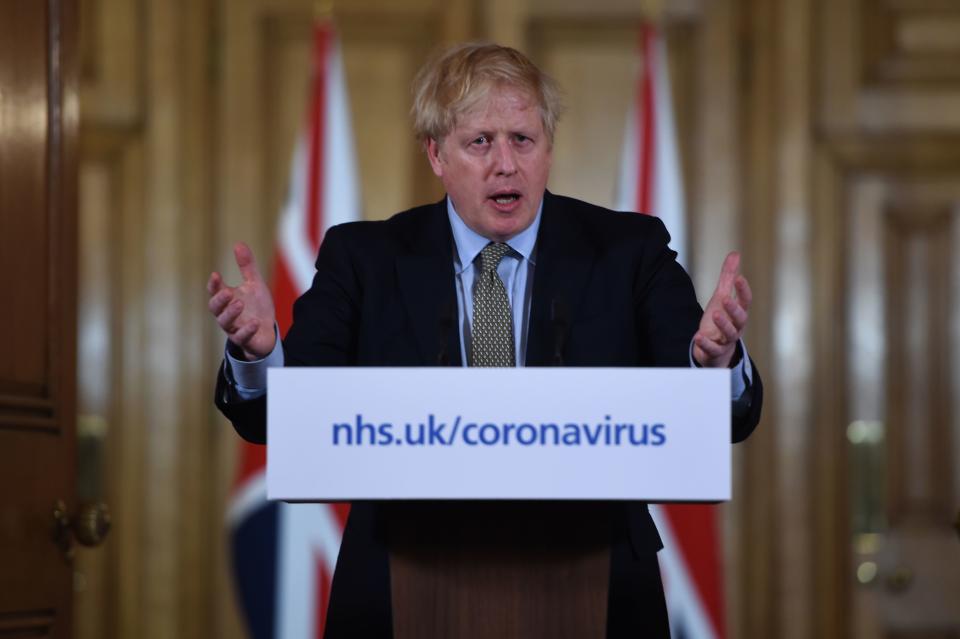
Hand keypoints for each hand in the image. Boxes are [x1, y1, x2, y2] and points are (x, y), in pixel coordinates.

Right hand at [207, 242, 276, 360]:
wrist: (267, 332)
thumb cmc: (256, 307)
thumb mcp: (254, 285)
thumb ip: (247, 267)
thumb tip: (238, 243)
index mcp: (227, 299)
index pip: (215, 291)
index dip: (214, 284)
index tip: (216, 275)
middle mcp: (226, 313)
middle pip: (215, 308)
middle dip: (220, 300)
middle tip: (228, 292)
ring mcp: (234, 328)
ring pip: (225, 322)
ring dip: (230, 313)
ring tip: (239, 303)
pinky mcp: (244, 340)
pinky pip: (241, 337)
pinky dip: (246, 330)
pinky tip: (254, 322)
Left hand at [693, 251, 751, 367]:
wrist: (715, 348)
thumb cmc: (722, 318)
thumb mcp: (722, 296)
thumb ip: (728, 277)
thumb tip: (735, 254)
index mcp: (739, 312)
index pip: (746, 301)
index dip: (743, 290)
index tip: (739, 277)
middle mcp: (736, 326)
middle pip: (740, 318)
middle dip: (734, 308)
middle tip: (725, 298)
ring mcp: (726, 339)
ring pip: (730, 333)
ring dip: (723, 324)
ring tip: (714, 314)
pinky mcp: (715, 351)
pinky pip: (712, 348)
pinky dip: (706, 344)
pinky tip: (697, 337)